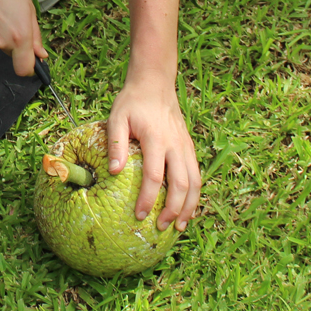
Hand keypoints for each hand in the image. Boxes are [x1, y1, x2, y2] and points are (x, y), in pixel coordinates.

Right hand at [0, 0, 46, 77]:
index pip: (24, 69)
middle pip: (12, 54)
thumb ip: (35, 35)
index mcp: (20, 36)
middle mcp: (1, 42)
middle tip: (15, 19)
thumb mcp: (29, 8)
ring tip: (0, 11)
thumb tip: (40, 54)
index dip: (30, 68)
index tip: (33, 60)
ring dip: (2, 34)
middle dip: (17, 43)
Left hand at [106, 80, 199, 231]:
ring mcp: (186, 147)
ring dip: (189, 206)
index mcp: (156, 139)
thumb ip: (116, 143)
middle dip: (173, 209)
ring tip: (180, 226)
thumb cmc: (133, 102)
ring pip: (195, 182)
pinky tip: (187, 208)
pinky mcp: (189, 147)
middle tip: (160, 227)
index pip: (155, 175)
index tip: (140, 215)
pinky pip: (196, 174)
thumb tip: (114, 171)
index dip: (149, 198)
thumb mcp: (117, 117)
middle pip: (181, 184)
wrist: (156, 83)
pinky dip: (194, 194)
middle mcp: (176, 145)